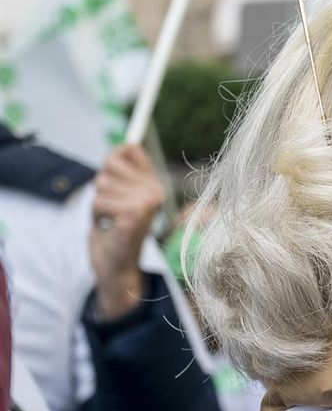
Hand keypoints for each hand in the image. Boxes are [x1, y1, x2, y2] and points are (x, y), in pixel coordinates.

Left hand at [89, 144, 164, 318]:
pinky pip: (100, 202)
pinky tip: (110, 227)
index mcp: (155, 183)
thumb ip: (121, 170)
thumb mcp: (118, 194)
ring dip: (98, 203)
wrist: (117, 267)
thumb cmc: (113, 230)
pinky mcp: (135, 215)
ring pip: (102, 183)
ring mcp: (147, 202)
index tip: (114, 185)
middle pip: (110, 164)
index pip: (127, 149)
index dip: (112, 163)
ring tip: (110, 218)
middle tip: (111, 209)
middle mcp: (156, 191)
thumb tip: (127, 144)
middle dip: (101, 186)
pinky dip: (97, 215)